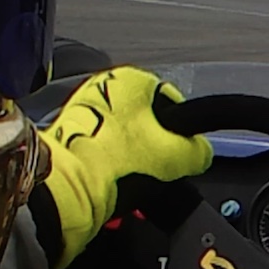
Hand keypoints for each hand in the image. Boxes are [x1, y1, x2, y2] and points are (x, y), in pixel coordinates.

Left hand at [36, 67, 211, 268]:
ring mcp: (81, 112)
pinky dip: (111, 167)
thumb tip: (200, 153)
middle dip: (155, 148)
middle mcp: (103, 87)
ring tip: (134, 181)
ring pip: (124, 139)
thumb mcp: (180, 157)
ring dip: (132, 159)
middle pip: (146, 122)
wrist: (67, 190)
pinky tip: (114, 183)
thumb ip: (200, 151)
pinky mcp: (67, 138)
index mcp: (132, 78)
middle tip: (158, 172)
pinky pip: (102, 152)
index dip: (184, 133)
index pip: (174, 103)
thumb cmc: (118, 163)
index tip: (182, 155)